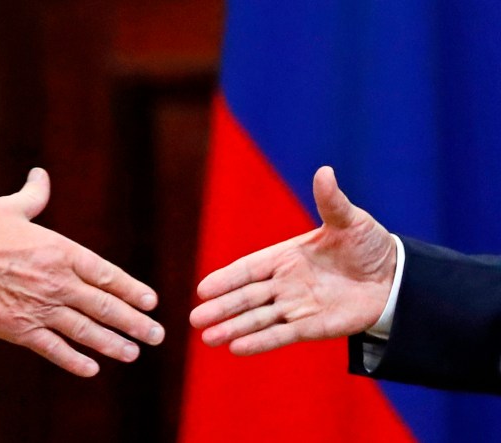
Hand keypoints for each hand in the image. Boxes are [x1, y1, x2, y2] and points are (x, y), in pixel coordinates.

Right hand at [0, 168, 164, 376]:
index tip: (152, 302)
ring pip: (86, 331)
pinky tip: (92, 369)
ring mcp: (40, 309)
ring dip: (113, 344)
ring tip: (133, 354)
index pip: (107, 275)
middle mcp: (58, 282)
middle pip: (105, 307)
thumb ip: (34, 196)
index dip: (132, 290)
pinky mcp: (19, 330)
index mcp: (61, 252)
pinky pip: (54, 350)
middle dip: (135, 323)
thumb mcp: (11, 209)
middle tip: (156, 335)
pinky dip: (74, 361)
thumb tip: (40, 175)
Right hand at [189, 166, 395, 355]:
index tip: (203, 289)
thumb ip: (331, 202)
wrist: (396, 278)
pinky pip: (281, 335)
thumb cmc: (369, 245)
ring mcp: (296, 306)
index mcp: (287, 256)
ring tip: (208, 338)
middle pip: (247, 297)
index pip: (249, 269)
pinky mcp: (311, 326)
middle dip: (222, 308)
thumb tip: (325, 172)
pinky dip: (260, 342)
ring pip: (258, 319)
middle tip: (195, 319)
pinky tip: (236, 349)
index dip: (226, 279)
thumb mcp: (350, 221)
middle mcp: (285, 283)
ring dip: (233, 328)